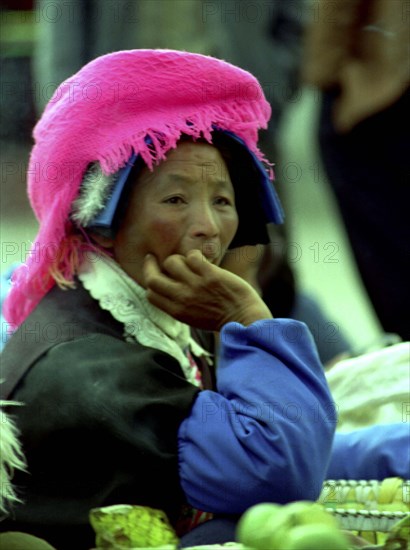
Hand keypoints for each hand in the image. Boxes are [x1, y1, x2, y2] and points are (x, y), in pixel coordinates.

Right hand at [143, 250, 272, 330]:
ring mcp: (196, 285)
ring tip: (185, 262)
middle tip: (153, 259)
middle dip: (150, 266)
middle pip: (153, 279)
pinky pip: (192, 256)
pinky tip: (201, 261)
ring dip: (176, 259)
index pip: (150, 294)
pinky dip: (194, 255)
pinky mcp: (210, 274)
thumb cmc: (219, 318)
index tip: (153, 273)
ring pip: (171, 262)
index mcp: (177, 311)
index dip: (149, 282)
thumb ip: (178, 304)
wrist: (244, 318)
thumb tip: (168, 286)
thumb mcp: (192, 318)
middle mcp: (183, 297)